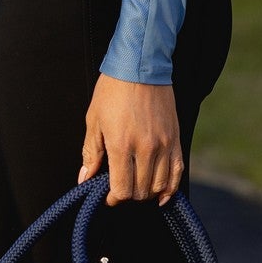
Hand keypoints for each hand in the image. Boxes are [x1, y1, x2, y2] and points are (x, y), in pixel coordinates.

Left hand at [78, 74, 182, 205]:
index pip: (122, 190)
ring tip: (137, 186)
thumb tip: (84, 179)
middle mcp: (145, 148)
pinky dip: (170, 188)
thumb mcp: (94, 119)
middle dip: (128, 195)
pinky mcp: (175, 138)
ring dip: (147, 193)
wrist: (139, 64)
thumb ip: (91, 152)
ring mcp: (163, 144)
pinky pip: (177, 173)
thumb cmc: (112, 89)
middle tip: (120, 187)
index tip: (107, 195)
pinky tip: (162, 194)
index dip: (113, 198)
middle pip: (140, 191)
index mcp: (121, 144)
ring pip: (159, 186)